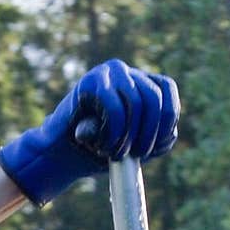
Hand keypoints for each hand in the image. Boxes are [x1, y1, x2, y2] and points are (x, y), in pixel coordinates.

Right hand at [0, 59, 179, 205]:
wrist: (61, 156)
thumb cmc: (97, 151)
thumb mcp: (134, 147)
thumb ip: (155, 140)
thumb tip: (168, 133)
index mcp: (139, 83)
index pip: (166, 89)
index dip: (167, 117)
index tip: (154, 146)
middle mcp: (126, 73)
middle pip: (154, 97)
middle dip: (150, 132)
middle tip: (137, 155)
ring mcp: (108, 74)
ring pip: (137, 103)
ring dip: (129, 136)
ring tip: (115, 154)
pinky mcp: (90, 82)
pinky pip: (115, 108)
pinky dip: (114, 133)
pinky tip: (102, 146)